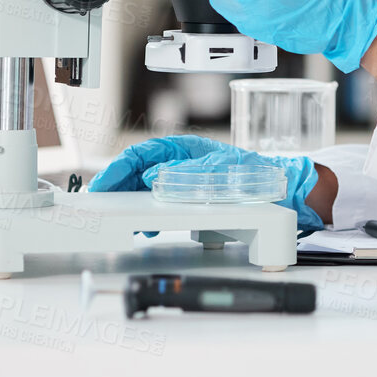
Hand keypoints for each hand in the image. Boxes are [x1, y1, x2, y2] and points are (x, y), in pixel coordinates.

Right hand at [88, 135, 323, 231]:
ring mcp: (181, 178)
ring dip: (129, 202)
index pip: (141, 154)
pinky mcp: (187, 196)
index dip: (118, 169)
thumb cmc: (252, 176)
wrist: (277, 191)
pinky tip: (145, 227)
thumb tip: (154, 176)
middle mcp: (178, 161)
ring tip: (118, 219)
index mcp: (183, 148)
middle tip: (99, 204)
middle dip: (117, 187)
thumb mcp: (218, 172)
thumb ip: (185, 173)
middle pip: (137, 171)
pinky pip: (158, 203)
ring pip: (144, 188)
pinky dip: (147, 215)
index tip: (103, 185)